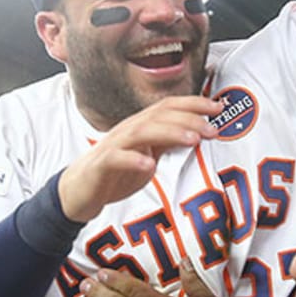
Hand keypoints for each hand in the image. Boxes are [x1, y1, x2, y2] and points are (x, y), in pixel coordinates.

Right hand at [58, 96, 221, 223]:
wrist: (77, 191)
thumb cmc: (114, 173)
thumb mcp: (147, 156)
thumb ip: (166, 144)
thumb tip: (196, 135)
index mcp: (140, 127)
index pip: (167, 107)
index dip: (193, 104)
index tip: (217, 107)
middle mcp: (128, 131)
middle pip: (158, 116)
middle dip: (188, 119)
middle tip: (212, 128)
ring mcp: (113, 146)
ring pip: (141, 131)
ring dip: (169, 133)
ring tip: (192, 140)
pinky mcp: (100, 165)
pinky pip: (117, 158)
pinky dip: (134, 159)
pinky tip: (150, 165)